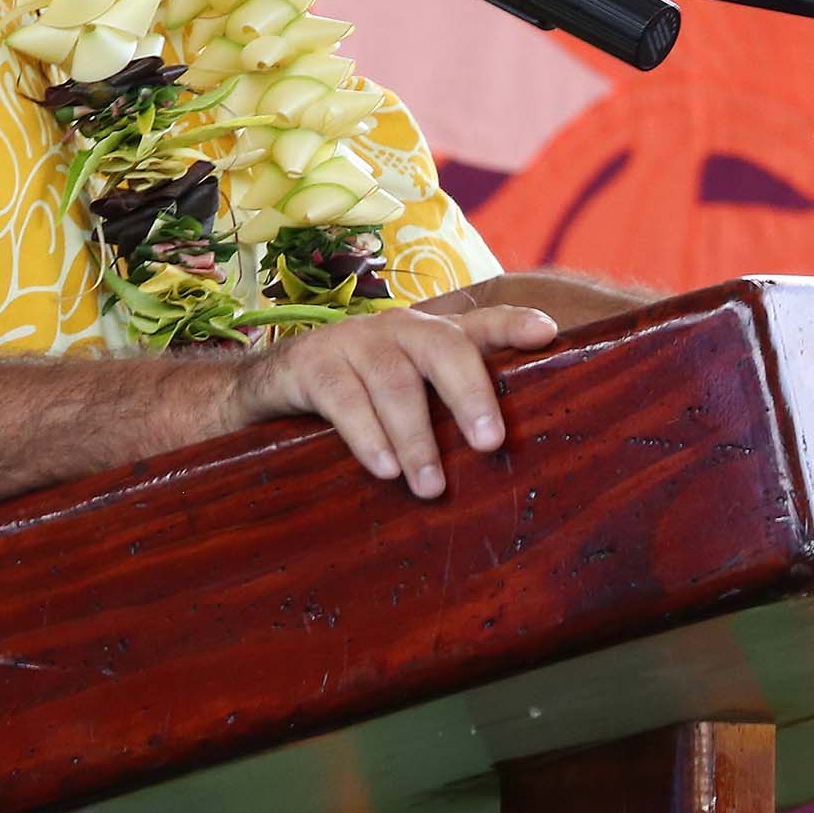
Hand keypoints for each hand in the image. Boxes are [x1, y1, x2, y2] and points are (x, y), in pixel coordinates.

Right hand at [224, 305, 557, 498]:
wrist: (266, 388)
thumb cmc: (356, 399)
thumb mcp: (405, 400)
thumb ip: (446, 413)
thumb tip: (504, 464)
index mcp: (428, 337)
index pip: (479, 325)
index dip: (512, 325)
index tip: (547, 334)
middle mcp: (396, 329)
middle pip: (443, 346)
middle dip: (470, 392)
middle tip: (491, 442)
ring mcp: (351, 342)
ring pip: (394, 380)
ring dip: (416, 436)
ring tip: (430, 487)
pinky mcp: (310, 363)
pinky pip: (343, 398)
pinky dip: (366, 435)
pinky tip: (383, 468)